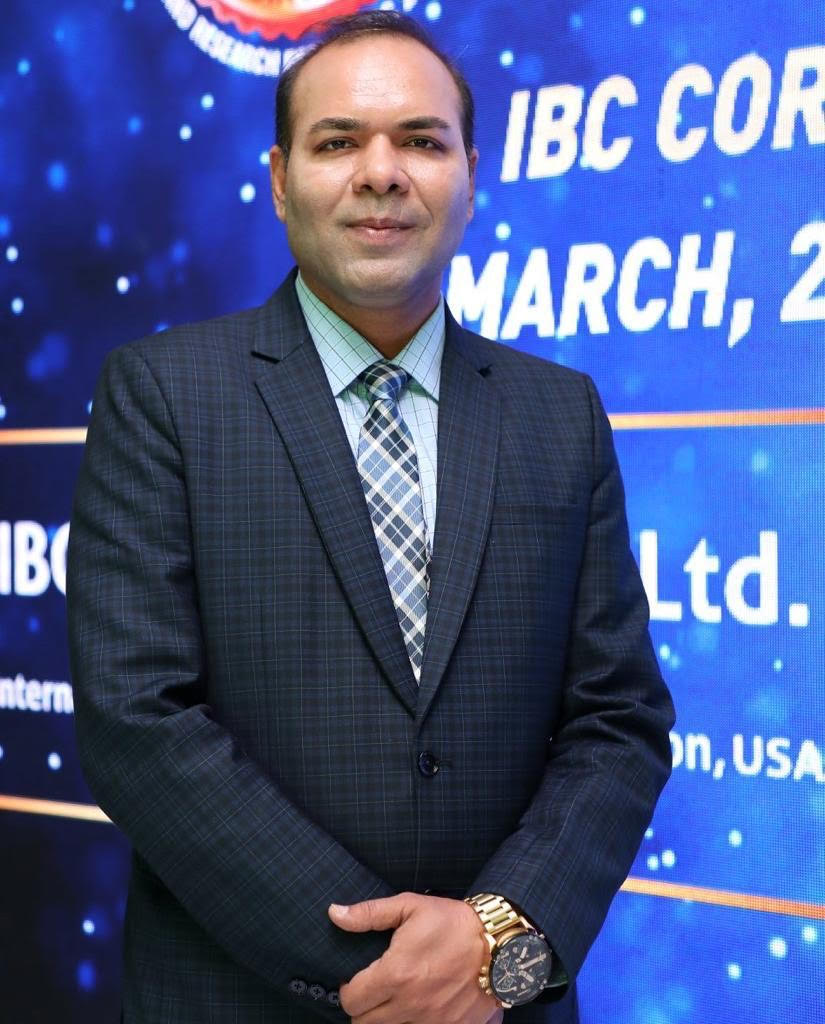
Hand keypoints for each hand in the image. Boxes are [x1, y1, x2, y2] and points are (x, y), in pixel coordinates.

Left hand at [329, 892, 500, 1022]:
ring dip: (383, 1018)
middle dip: (362, 1006)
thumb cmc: (452, 922)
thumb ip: (369, 913)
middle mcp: (407, 1005)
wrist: (499, 944)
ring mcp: (428, 1022)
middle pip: (363, 1023)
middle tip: (373, 989)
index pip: (350, 999)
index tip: (357, 979)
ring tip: (392, 998)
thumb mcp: (410, 906)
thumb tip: (334, 913)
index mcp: (394, 974)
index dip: (348, 989)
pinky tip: (415, 1007)